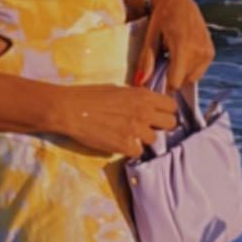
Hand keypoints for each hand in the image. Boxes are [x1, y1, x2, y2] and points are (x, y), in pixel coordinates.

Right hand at [50, 81, 180, 159]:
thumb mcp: (119, 90)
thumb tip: (148, 105)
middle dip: (161, 126)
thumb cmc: (89, 96)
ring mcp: (135, 130)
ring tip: (127, 134)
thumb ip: (137, 98)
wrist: (70, 109)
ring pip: (154, 140)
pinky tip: (119, 142)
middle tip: (148, 127)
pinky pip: (138, 152)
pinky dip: (130, 149)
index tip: (157, 114)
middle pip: (170, 124)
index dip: (165, 111)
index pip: (171, 106)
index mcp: (143, 95)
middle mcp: (143, 112)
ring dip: (143, 139)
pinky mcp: (125, 145)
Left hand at [132, 0, 215, 90]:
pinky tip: (182, 54)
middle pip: (182, 82)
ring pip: (191, 79)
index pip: (175, 82)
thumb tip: (139, 82)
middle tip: (164, 59)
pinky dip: (189, 68)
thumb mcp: (151, 36)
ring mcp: (207, 52)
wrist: (180, 1)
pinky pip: (198, 72)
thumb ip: (146, 60)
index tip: (156, 75)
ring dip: (180, 73)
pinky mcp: (211, 52)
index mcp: (183, 46)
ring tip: (173, 55)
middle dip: (171, 76)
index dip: (163, 84)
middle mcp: (199, 51)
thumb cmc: (161, 17)